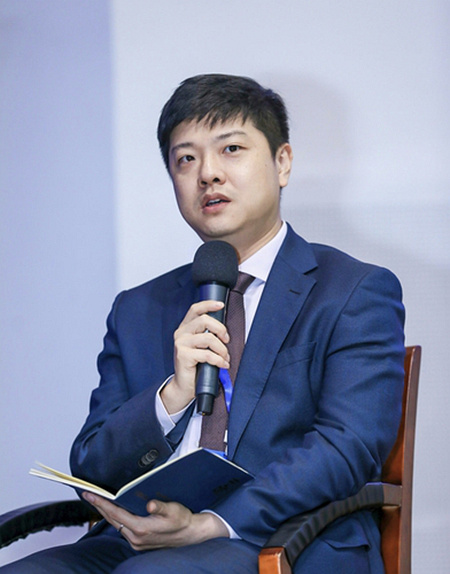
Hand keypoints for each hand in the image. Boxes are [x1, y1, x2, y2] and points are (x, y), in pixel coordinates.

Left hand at [83, 492, 228, 550]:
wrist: (191, 535)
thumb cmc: (182, 520)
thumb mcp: (173, 510)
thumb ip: (160, 507)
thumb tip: (150, 505)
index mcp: (141, 529)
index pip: (115, 514)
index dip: (101, 503)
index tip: (89, 494)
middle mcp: (135, 538)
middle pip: (112, 519)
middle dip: (99, 506)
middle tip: (88, 493)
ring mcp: (136, 542)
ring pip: (116, 524)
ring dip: (107, 512)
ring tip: (98, 500)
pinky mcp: (139, 542)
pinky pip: (122, 528)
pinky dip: (116, 518)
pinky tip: (114, 510)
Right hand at [161, 300, 229, 412]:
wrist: (184, 387)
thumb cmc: (196, 366)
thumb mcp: (201, 346)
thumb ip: (207, 335)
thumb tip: (223, 329)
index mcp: (185, 328)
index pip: (195, 309)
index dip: (208, 305)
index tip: (221, 305)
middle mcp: (181, 333)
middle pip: (204, 320)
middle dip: (221, 329)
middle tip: (226, 340)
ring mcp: (181, 344)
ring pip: (209, 338)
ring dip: (222, 349)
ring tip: (224, 357)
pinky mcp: (183, 355)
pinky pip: (207, 354)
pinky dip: (219, 360)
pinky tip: (223, 365)